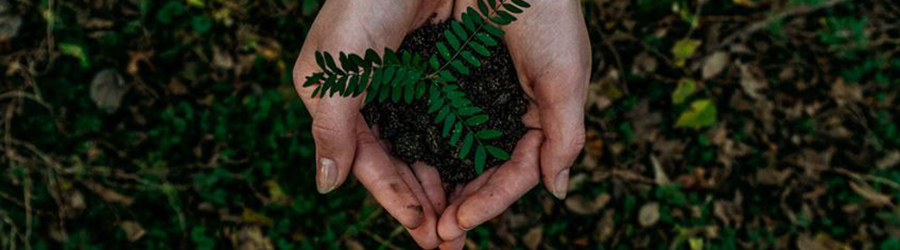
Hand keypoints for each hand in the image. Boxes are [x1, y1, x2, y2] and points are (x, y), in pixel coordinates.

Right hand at [292, 0, 459, 247]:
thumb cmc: (363, 5)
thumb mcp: (335, 71)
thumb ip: (332, 130)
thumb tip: (327, 187)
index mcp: (343, 100)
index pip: (369, 162)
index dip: (393, 198)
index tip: (421, 231)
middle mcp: (378, 98)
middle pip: (401, 163)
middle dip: (423, 203)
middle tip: (449, 241)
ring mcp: (413, 85)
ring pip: (428, 148)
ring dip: (445, 186)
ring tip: (464, 221)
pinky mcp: (444, 70)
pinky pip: (453, 122)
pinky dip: (462, 151)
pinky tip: (476, 174)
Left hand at [435, 0, 590, 245]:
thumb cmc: (547, 12)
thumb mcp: (564, 76)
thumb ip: (564, 135)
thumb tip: (558, 191)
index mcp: (538, 114)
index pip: (516, 170)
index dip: (491, 201)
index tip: (460, 223)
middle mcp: (504, 109)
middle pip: (483, 169)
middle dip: (463, 204)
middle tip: (438, 236)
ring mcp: (474, 94)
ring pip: (456, 152)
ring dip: (441, 186)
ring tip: (422, 218)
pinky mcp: (446, 76)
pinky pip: (433, 122)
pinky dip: (422, 149)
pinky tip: (407, 173)